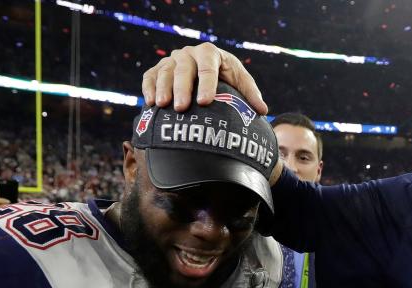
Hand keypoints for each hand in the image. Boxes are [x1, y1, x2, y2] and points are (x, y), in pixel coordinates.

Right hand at [141, 42, 266, 114]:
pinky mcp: (158, 69)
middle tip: (181, 108)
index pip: (208, 67)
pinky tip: (150, 103)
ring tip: (162, 105)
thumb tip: (263, 110)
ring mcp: (172, 60)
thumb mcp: (240, 82)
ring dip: (162, 88)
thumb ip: (250, 94)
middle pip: (183, 69)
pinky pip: (150, 76)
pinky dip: (148, 87)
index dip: (206, 84)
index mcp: (210, 53)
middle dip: (181, 88)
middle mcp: (189, 54)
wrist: (208, 73)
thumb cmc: (226, 78)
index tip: (204, 102)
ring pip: (164, 71)